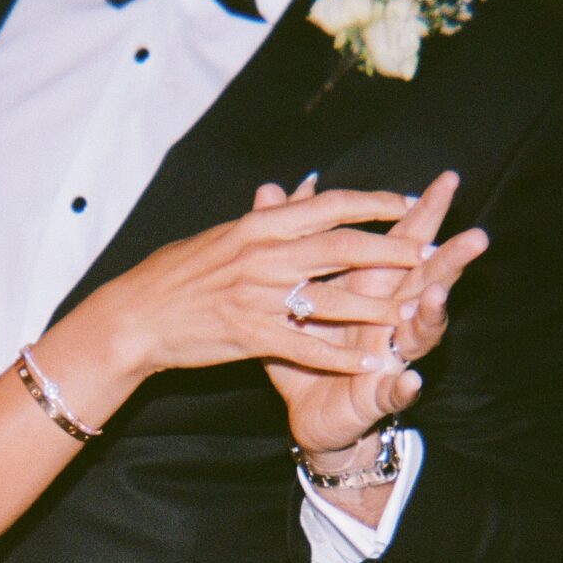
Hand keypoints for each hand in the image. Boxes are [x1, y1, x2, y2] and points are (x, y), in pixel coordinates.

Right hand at [45, 187, 419, 411]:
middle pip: (343, 247)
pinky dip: (343, 355)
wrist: (134, 316)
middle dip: (391, 250)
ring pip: (333, 298)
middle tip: (428, 253)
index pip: (328, 206)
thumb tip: (288, 201)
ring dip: (378, 307)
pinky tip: (371, 361)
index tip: (406, 203)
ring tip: (412, 313)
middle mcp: (263, 254)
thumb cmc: (172, 275)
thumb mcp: (220, 237)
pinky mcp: (252, 335)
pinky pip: (308, 345)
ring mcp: (258, 296)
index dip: (373, 203)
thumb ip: (260, 222)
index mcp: (258, 225)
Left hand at [256, 169, 489, 460]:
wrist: (308, 411)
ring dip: (430, 316)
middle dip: (450, 259)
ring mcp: (390, 358)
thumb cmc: (311, 347)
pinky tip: (410, 380)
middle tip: (476, 237)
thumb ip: (292, 240)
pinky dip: (402, 387)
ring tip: (435, 296)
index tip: (447, 180)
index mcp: (374, 287)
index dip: (424, 213)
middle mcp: (392, 317)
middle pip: (426, 281)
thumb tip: (281, 189)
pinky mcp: (378, 395)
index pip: (403, 242)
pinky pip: (393, 391)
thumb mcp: (297, 291)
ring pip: (419, 334)